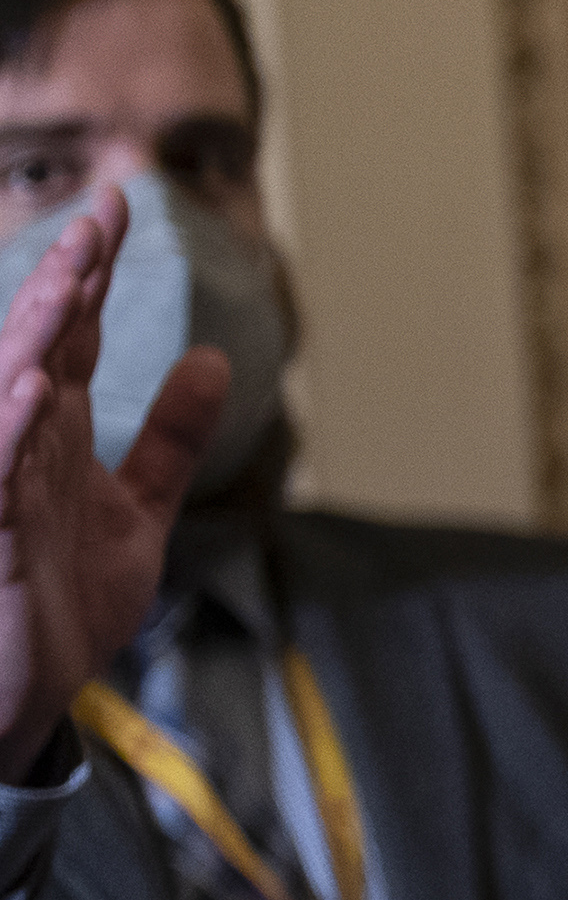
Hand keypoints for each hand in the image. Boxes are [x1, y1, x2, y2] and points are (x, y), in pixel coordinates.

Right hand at [0, 186, 229, 777]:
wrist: (24, 694)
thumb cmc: (65, 598)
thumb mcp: (138, 511)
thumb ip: (169, 438)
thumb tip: (215, 359)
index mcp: (53, 432)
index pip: (69, 335)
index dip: (92, 271)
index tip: (121, 205)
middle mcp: (20, 446)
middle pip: (38, 346)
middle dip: (64, 282)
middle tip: (98, 216)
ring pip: (9, 396)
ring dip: (32, 335)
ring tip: (68, 275)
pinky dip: (8, 427)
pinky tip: (32, 382)